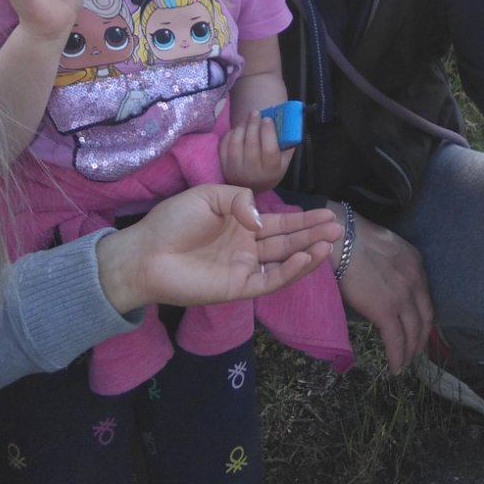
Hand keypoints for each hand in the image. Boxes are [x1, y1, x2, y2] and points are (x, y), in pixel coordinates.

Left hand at [96, 185, 339, 312]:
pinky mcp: (239, 287)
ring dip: (308, 252)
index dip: (302, 219)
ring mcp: (244, 267)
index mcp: (239, 222)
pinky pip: (271, 280)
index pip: (278, 222)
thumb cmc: (173, 221)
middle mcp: (246, 245)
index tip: (327, 212)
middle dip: (312, 234)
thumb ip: (240, 199)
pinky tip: (307, 258)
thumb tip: (261, 221)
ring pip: (284, 260)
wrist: (147, 253)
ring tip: (330, 242)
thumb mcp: (208, 195)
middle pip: (287, 240)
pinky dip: (291, 271)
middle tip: (337, 227)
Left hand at [219, 111, 293, 191]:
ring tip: (247, 119)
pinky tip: (238, 129)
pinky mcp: (224, 166)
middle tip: (256, 112)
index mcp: (271, 171)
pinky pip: (224, 145)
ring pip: (236, 143)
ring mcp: (235, 171)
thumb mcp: (284, 159)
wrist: (254, 183)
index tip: (267, 118)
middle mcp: (252, 173)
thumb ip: (288, 142)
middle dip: (253, 124)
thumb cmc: (272, 167)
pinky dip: (231, 134)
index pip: (269, 150)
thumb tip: (289, 120)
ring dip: (241, 127)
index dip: (268, 132)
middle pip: (251, 144)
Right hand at [334, 209, 432, 372]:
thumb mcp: (385, 248)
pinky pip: (396, 340)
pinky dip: (398, 356)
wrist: (342, 239)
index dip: (423, 317)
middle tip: (415, 351)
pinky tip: (395, 367)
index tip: (418, 328)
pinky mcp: (386, 311)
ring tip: (405, 363)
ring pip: (413, 332)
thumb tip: (385, 283)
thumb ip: (393, 267)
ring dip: (410, 351)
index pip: (425, 298)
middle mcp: (415, 281)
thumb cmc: (353, 239)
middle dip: (421, 338)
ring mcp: (402, 297)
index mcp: (415, 263)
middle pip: (425, 318)